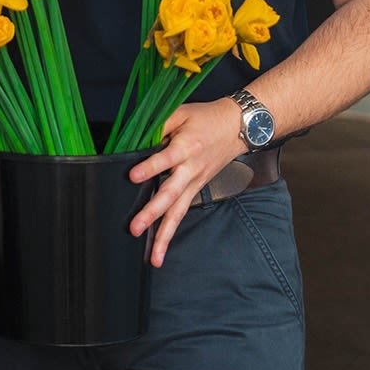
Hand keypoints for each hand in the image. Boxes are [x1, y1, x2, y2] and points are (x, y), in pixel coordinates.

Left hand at [128, 97, 245, 267]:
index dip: (150, 167)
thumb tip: (133, 136)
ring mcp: (195, 183)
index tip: (132, 176)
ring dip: (165, 236)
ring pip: (178, 212)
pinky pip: (182, 213)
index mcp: (187, 147)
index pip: (166, 159)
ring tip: (153, 257)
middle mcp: (191, 169)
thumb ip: (157, 124)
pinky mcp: (196, 190)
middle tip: (135, 228)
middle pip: (171, 194)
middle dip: (153, 212)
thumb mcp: (180, 112)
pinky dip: (171, 232)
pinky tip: (159, 250)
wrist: (237, 127)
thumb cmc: (205, 118)